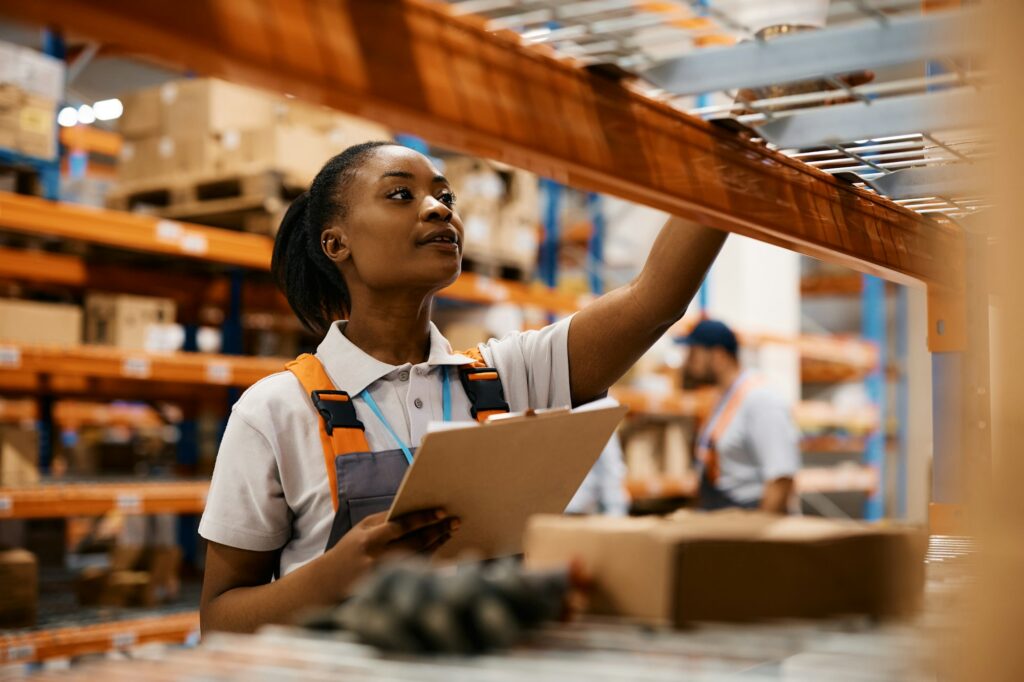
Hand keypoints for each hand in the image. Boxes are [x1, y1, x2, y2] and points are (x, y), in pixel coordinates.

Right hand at [325, 509, 459, 599]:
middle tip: (455, 522)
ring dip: (438, 544)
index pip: (402, 526)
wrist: (327, 583)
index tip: (442, 512)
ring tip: (450, 532)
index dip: (424, 519)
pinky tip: (441, 550)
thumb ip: (386, 519)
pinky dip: (431, 559)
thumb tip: (415, 510)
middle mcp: (378, 559)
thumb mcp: (361, 529)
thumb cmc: (349, 550)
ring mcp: (386, 576)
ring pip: (420, 557)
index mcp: (370, 540)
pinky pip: (417, 571)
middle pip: (416, 542)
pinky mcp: (391, 587)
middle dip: (438, 530)